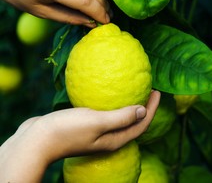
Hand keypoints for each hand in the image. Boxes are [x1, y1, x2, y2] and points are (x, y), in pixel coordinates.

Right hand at [0, 90, 160, 182]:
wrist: (35, 140)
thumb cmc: (67, 131)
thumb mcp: (98, 122)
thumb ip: (122, 117)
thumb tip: (143, 111)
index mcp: (114, 140)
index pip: (141, 125)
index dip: (152, 109)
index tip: (158, 91)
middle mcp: (108, 139)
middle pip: (133, 123)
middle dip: (144, 107)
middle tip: (149, 89)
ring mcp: (96, 134)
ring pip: (119, 119)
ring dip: (128, 105)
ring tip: (133, 89)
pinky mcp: (85, 126)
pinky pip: (105, 114)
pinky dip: (112, 104)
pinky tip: (107, 93)